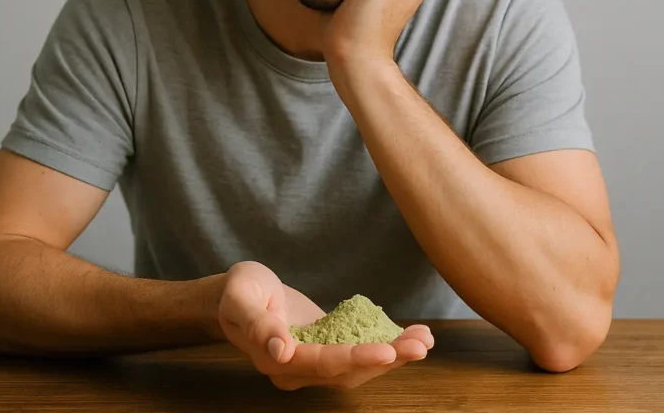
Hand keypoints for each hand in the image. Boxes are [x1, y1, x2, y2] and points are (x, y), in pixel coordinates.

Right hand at [217, 261, 433, 390]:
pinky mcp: (328, 346)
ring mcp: (316, 360)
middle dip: (387, 359)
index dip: (356, 358)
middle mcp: (300, 369)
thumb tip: (280, 350)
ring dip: (394, 355)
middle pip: (348, 371)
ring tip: (425, 339)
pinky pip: (359, 349)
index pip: (322, 363)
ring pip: (359, 365)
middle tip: (421, 344)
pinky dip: (387, 343)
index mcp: (277, 361)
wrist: (241, 294)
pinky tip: (412, 333)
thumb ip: (257, 324)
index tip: (388, 351)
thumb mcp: (241, 298)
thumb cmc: (239, 291)